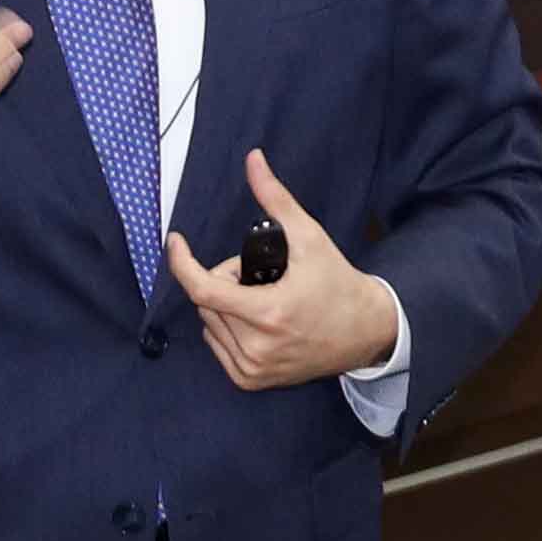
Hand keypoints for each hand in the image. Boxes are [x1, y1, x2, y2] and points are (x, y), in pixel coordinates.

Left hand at [174, 149, 410, 392]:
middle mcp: (255, 347)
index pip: (203, 289)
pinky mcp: (250, 380)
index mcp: (267, 313)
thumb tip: (253, 160)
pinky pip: (217, 345)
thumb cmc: (338, 284)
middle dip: (224, 280)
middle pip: (208, 301)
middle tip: (259, 275)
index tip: (176, 241)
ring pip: (209, 324)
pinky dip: (227, 328)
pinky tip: (255, 320)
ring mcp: (252, 369)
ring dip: (224, 305)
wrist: (365, 332)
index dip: (182, 262)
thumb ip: (276, 199)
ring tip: (261, 298)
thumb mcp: (309, 238)